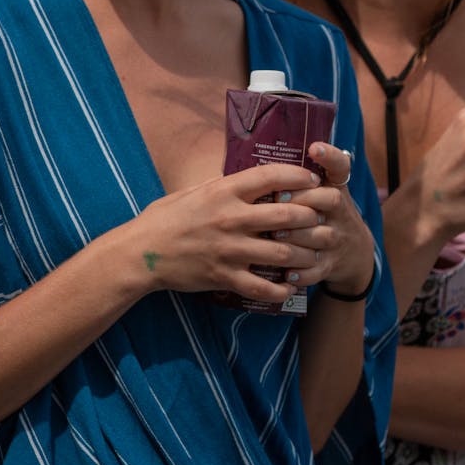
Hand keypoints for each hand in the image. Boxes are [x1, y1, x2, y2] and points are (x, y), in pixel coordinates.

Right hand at [134, 162, 332, 304]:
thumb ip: (224, 186)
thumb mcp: (194, 191)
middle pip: (287, 215)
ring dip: (305, 254)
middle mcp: (231, 218)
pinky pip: (263, 287)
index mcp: (224, 191)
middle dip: (312, 216)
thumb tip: (249, 179)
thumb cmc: (165, 218)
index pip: (272, 176)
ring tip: (315, 253)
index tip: (313, 179)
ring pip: (283, 253)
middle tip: (323, 218)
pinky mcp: (224, 276)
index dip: (299, 175)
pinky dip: (282, 288)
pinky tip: (291, 285)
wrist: (141, 253)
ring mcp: (229, 250)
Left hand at [272, 141, 374, 296]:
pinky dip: (303, 272)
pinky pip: (318, 269)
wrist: (354, 254)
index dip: (330, 156)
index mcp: (336, 190)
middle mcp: (341, 213)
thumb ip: (301, 178)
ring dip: (297, 235)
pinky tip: (286, 273)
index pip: (340, 167)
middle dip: (304, 199)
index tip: (315, 147)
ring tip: (274, 234)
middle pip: (330, 200)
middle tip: (277, 197)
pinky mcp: (331, 266)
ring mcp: (337, 240)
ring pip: (321, 236)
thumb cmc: (324, 215)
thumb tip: (261, 158)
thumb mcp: (323, 192)